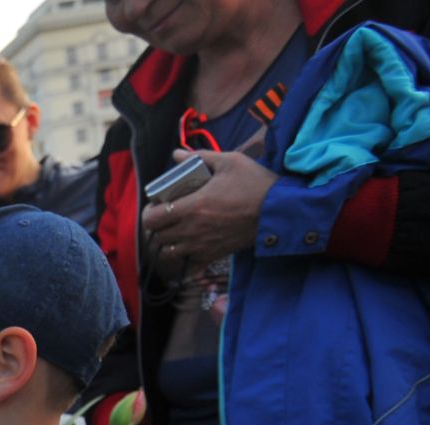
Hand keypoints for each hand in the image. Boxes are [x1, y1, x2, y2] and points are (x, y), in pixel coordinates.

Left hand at [142, 149, 277, 265]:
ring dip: (169, 241)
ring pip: (170, 252)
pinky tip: (190, 244)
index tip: (155, 205)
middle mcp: (194, 230)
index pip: (153, 219)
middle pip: (158, 237)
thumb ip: (200, 157)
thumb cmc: (256, 183)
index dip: (149, 213)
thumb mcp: (229, 161)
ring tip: (176, 229)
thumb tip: (176, 154)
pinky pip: (189, 263)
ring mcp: (203, 245)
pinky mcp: (215, 254)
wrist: (280, 210)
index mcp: (193, 206)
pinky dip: (184, 256)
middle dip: (157, 226)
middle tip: (165, 216)